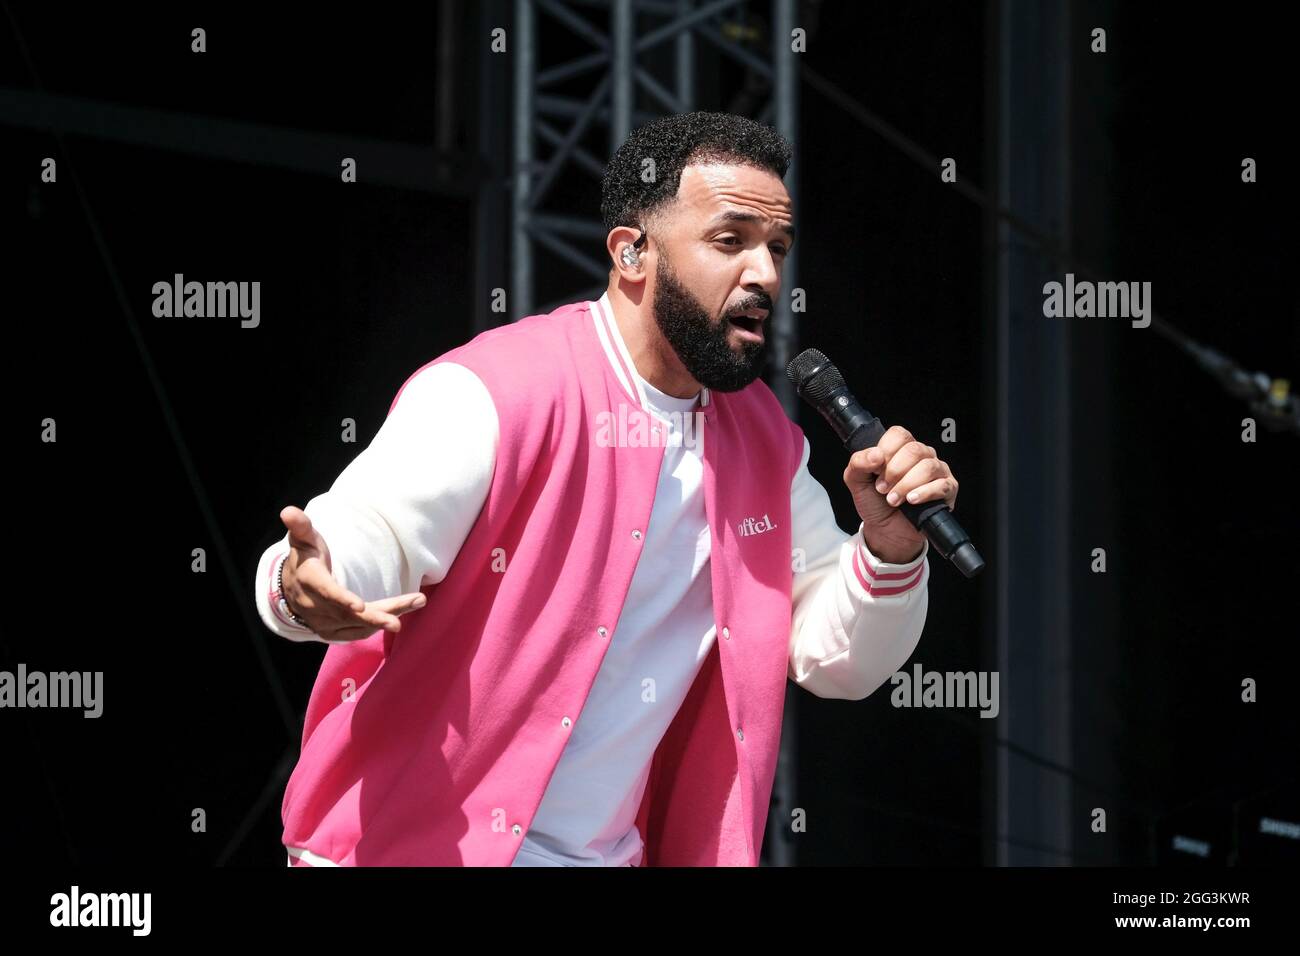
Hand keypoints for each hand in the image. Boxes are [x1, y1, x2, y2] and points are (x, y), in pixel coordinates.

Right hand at [277, 505, 427, 641]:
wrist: (291, 591)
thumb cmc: (305, 558)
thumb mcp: (303, 540)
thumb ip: (300, 526)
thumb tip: (288, 510)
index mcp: (310, 582)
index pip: (327, 593)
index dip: (343, 600)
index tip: (361, 606)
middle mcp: (316, 608)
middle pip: (352, 614)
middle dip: (380, 614)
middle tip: (411, 608)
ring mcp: (324, 624)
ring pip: (361, 624)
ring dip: (389, 615)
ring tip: (419, 600)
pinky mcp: (333, 634)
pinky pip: (360, 632)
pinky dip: (380, 623)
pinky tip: (401, 611)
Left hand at [842, 426, 958, 563]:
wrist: (885, 530)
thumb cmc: (875, 502)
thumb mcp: (856, 481)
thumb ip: (858, 463)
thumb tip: (876, 455)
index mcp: (901, 448)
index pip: (899, 434)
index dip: (886, 452)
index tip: (875, 471)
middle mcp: (922, 455)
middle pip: (914, 450)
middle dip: (894, 472)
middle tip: (882, 489)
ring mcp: (937, 471)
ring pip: (927, 467)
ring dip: (906, 485)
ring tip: (893, 499)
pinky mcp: (948, 489)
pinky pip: (942, 485)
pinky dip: (924, 493)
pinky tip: (911, 501)